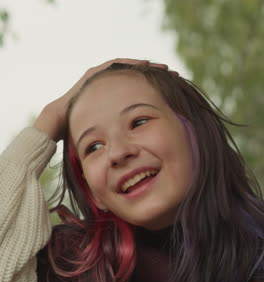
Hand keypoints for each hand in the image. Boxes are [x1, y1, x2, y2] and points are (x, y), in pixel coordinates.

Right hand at [33, 58, 167, 141]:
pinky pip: (116, 65)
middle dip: (154, 76)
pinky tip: (146, 64)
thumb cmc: (81, 133)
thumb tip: (135, 162)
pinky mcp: (94, 73)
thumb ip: (121, 144)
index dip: (154, 90)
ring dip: (146, 67)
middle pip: (136, 78)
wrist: (59, 122)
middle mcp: (109, 88)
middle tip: (173, 75)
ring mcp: (101, 78)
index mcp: (114, 101)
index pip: (138, 92)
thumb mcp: (109, 138)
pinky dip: (131, 64)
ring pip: (129, 69)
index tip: (171, 91)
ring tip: (164, 69)